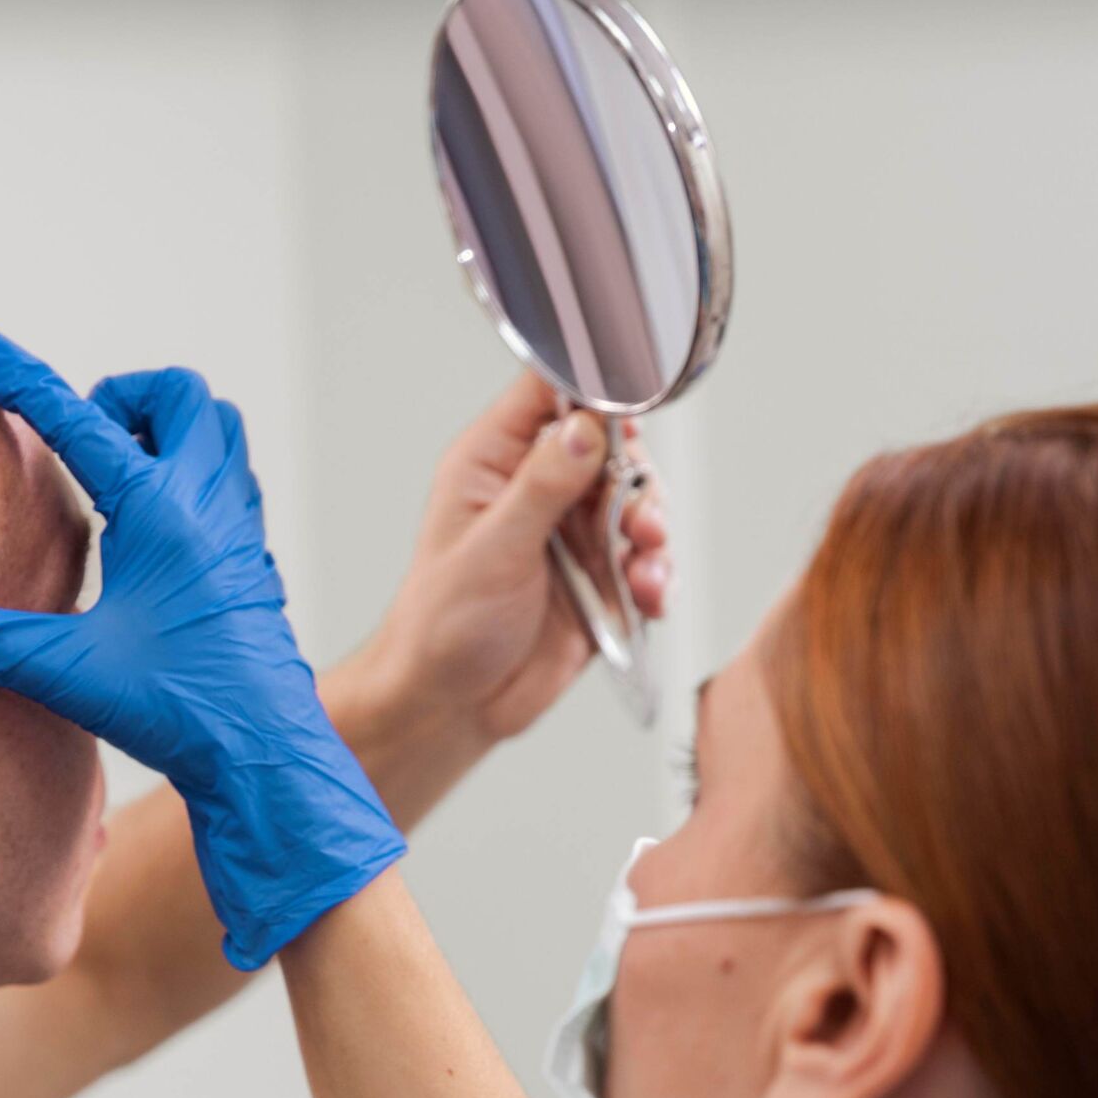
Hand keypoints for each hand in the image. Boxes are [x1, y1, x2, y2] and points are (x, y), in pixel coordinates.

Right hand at [0, 325, 403, 970]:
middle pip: (179, 394)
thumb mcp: (70, 673)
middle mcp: (209, 504)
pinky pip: (231, 477)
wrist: (263, 753)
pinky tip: (157, 525)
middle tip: (87, 441)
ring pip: (217, 428)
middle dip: (125, 396)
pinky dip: (193, 471)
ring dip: (167, 427)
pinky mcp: (254, 558)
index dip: (17, 377)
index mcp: (160, 512)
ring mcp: (240, 528)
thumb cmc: (177, 708)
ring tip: (120, 475)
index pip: (77, 420)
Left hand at [361, 372, 671, 742]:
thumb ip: (543, 485)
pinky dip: (655, 575)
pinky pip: (645, 560)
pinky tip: (647, 596)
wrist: (452, 705)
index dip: (595, 392)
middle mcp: (536, 490)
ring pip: (636, 504)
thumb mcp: (492, 549)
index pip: (549, 394)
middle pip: (611, 448)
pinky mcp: (598, 579)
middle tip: (639, 519)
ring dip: (652, 532)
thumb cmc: (442, 626)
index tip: (627, 419)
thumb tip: (586, 426)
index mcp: (494, 463)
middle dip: (636, 481)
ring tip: (643, 567)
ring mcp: (571, 534)